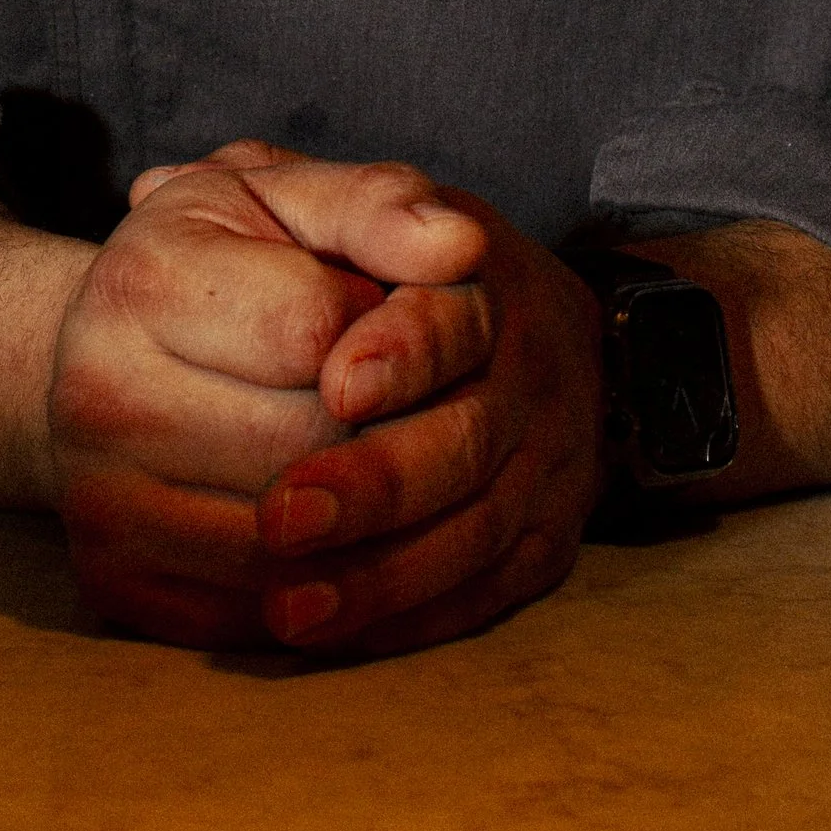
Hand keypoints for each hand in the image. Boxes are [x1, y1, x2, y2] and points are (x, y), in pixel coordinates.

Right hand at [46, 143, 499, 649]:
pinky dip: (329, 588)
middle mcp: (94, 393)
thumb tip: (462, 247)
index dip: (382, 326)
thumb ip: (379, 207)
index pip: (316, 330)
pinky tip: (347, 537)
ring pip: (294, 547)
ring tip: (381, 464)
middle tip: (395, 403)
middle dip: (386, 427)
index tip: (379, 314)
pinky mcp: (116, 584)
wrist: (116, 355)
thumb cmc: (228, 265)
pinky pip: (261, 615)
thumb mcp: (292, 199)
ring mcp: (97, 499)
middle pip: (310, 446)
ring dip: (373, 519)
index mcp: (141, 278)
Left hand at [244, 166, 608, 660]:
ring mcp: (551, 457)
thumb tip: (390, 226)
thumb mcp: (327, 198)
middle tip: (279, 518)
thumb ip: (345, 204)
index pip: (453, 318)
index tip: (338, 382)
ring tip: (290, 606)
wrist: (458, 313)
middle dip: (376, 486)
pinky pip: (489, 592)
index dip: (401, 351)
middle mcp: (534, 364)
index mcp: (481, 272)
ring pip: (477, 534)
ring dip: (383, 577)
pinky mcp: (546, 536)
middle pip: (467, 442)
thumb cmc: (340, 254)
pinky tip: (330, 633)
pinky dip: (409, 620)